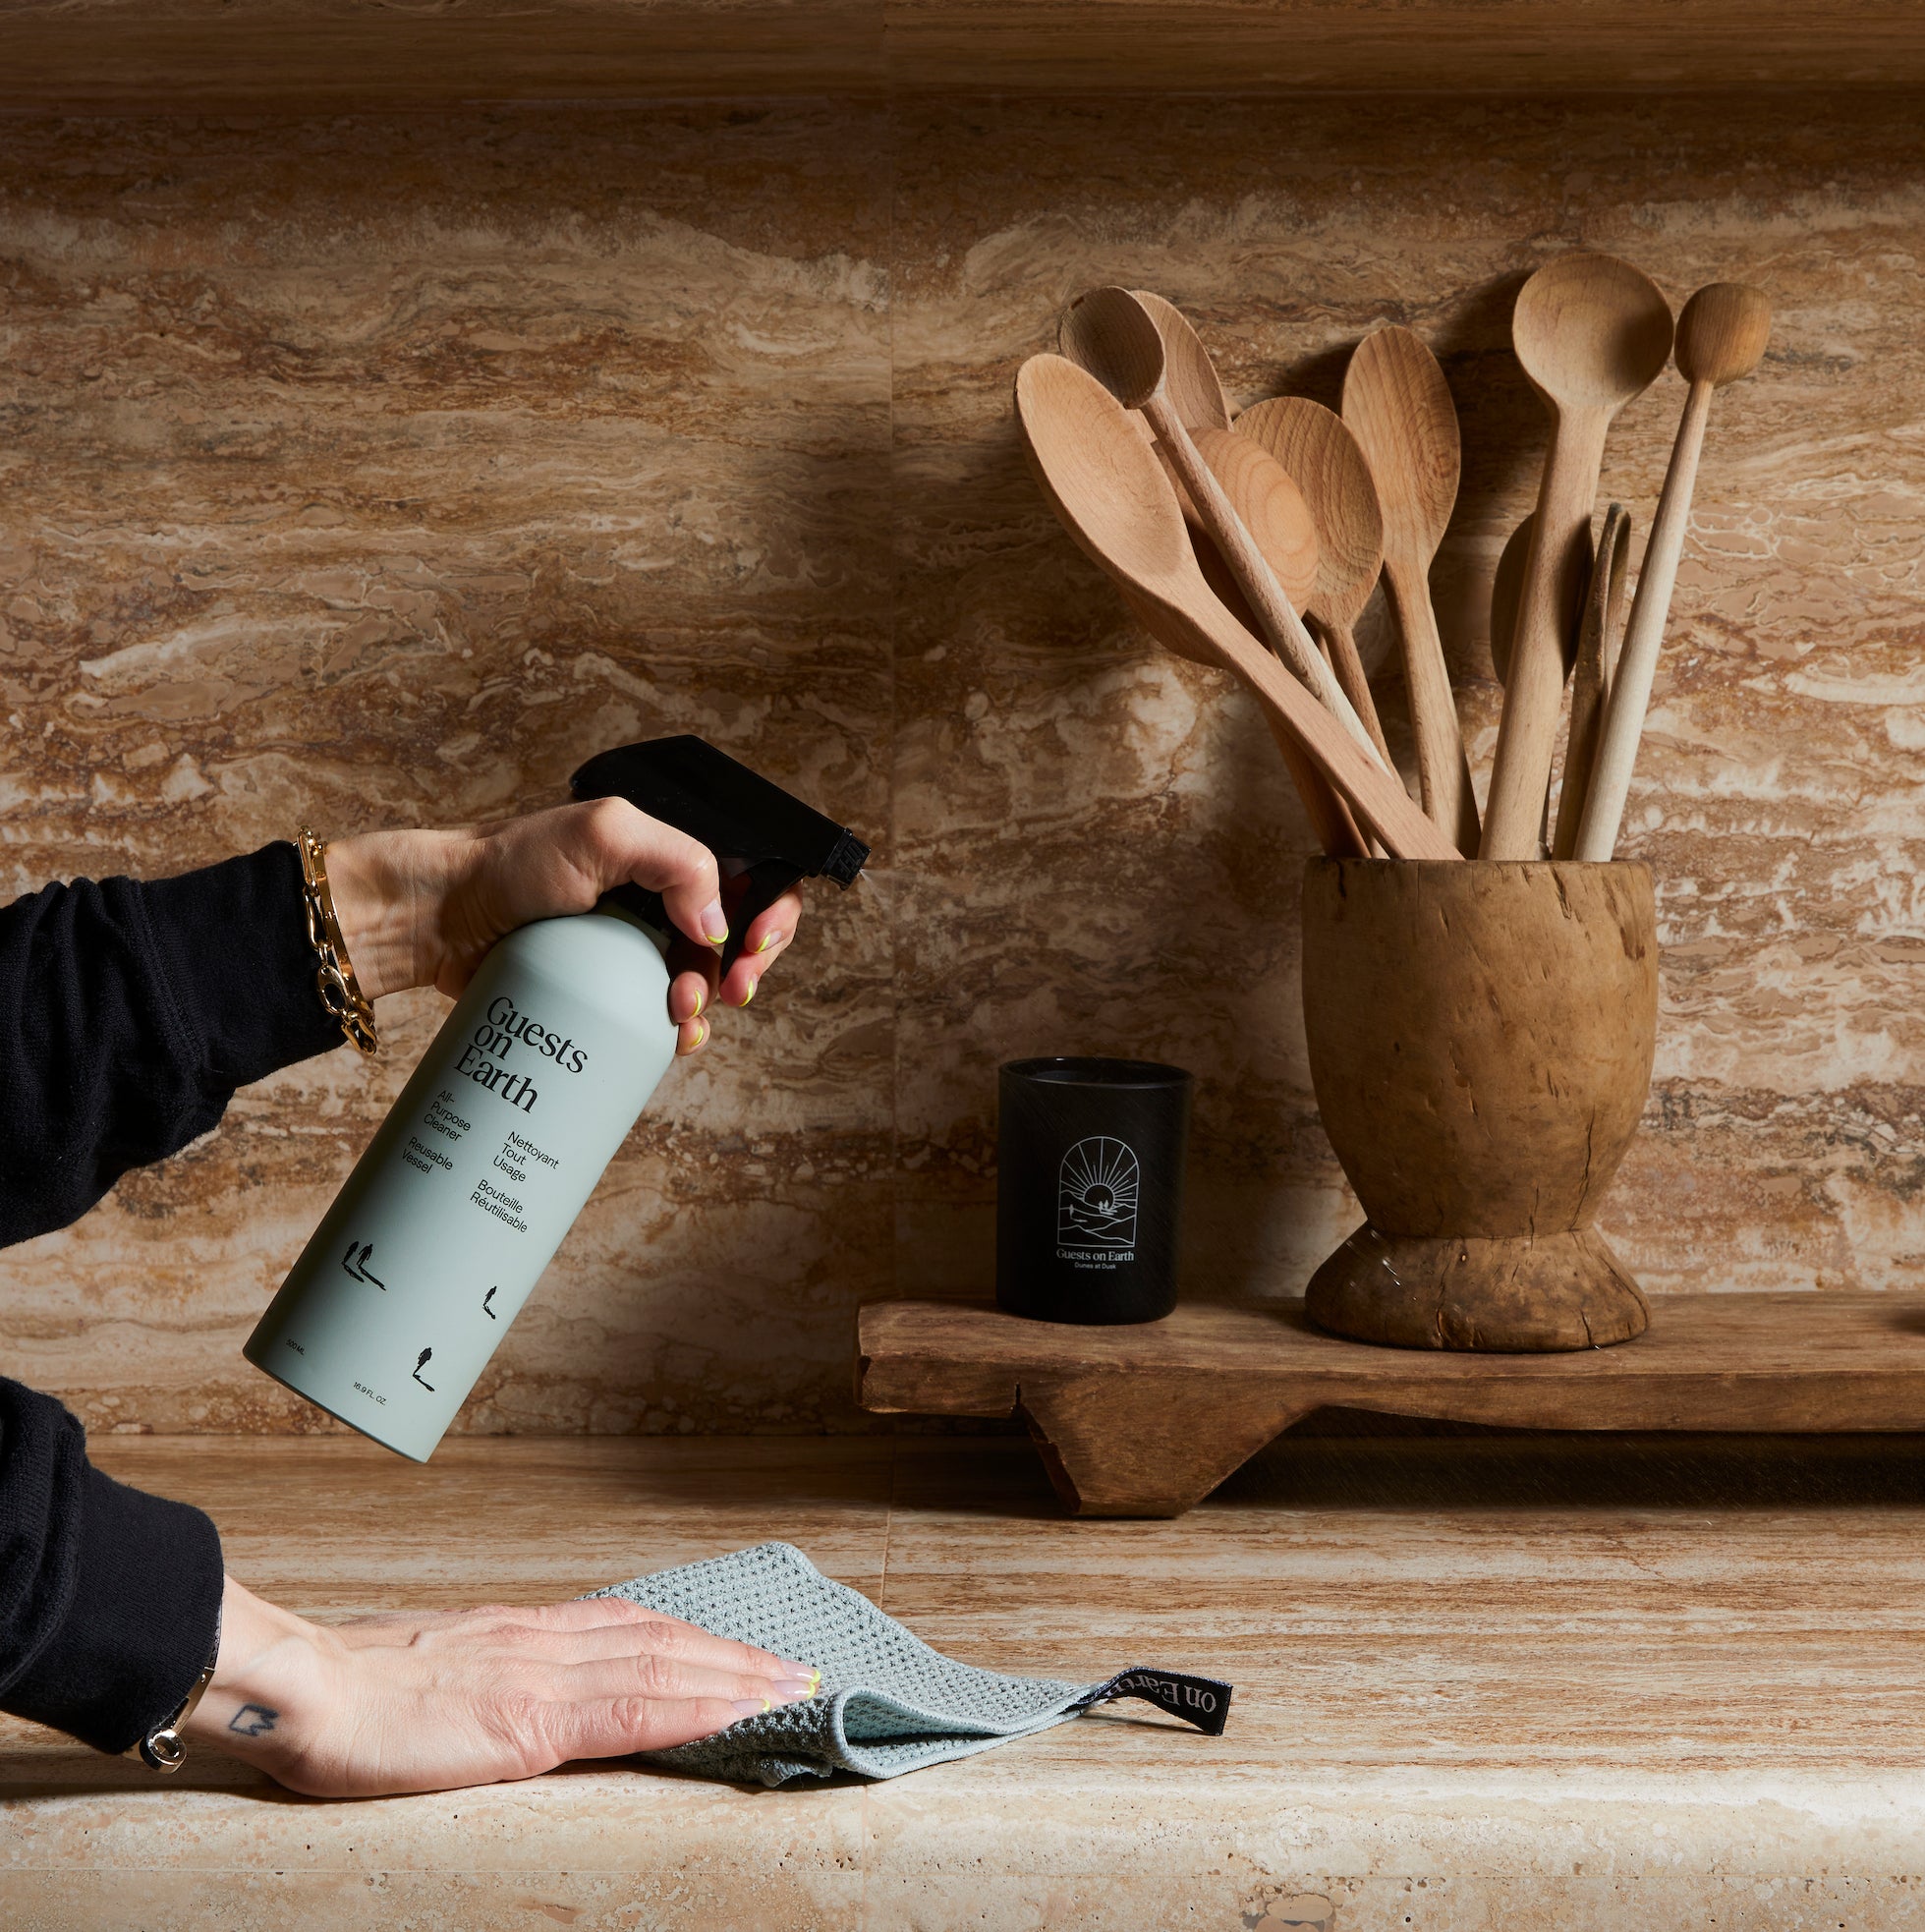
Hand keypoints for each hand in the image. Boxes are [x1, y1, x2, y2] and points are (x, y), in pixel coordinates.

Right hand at [181, 1574, 819, 1797]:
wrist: (300, 1686)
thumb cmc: (345, 1686)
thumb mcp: (429, 1666)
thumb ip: (479, 1672)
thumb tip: (499, 1688)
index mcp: (518, 1631)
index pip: (627, 1626)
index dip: (690, 1639)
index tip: (738, 1651)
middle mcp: (542, 1640)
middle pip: (662, 1639)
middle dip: (733, 1655)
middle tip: (794, 1669)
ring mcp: (540, 1675)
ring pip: (663, 1664)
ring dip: (733, 1675)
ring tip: (787, 1687)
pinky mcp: (529, 1719)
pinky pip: (630, 1708)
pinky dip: (693, 1705)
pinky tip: (734, 1711)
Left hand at [323, 802, 803, 1056]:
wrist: (442, 917)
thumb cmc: (510, 861)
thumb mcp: (603, 832)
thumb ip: (677, 860)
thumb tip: (718, 927)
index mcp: (671, 853)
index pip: (755, 878)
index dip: (773, 914)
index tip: (753, 945)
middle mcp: (663, 898)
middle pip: (741, 937)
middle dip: (748, 967)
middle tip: (729, 990)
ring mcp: (638, 947)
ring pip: (706, 983)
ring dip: (710, 1004)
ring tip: (681, 1014)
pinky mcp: (610, 991)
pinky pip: (662, 1017)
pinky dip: (679, 1033)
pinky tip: (672, 1040)